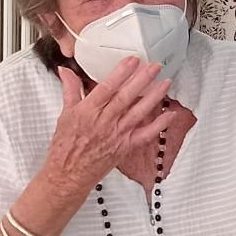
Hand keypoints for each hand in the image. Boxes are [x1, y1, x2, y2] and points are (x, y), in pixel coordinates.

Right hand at [44, 60, 171, 200]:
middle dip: (142, 80)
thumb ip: (70, 90)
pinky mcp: (125, 147)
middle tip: (155, 66)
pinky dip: (159, 125)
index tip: (133, 60)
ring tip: (165, 83)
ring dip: (153, 97)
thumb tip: (66, 70)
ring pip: (138, 113)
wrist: (68, 175)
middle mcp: (104, 122)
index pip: (107, 88)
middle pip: (126, 98)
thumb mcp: (65, 114)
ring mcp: (116, 135)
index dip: (121, 73)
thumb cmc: (65, 146)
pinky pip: (145, 135)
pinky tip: (170, 114)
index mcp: (88, 112)